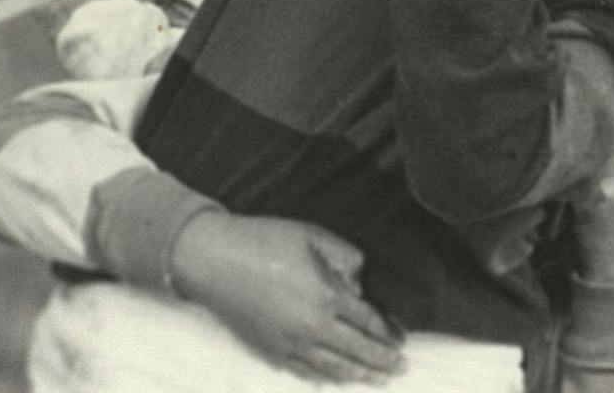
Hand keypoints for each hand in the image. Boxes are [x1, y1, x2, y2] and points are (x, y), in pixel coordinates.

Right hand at [170, 211, 403, 384]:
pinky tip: (335, 379)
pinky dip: (325, 378)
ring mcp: (291, 343)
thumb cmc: (262, 241)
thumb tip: (359, 283)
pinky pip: (305, 372)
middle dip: (381, 361)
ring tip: (377, 380)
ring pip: (334, 368)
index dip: (387, 333)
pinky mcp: (271, 351)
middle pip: (357, 351)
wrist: (213, 259)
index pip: (368, 322)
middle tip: (399, 367)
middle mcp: (313, 327)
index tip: (400, 340)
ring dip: (359, 376)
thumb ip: (344, 257)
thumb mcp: (310, 235)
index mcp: (326, 296)